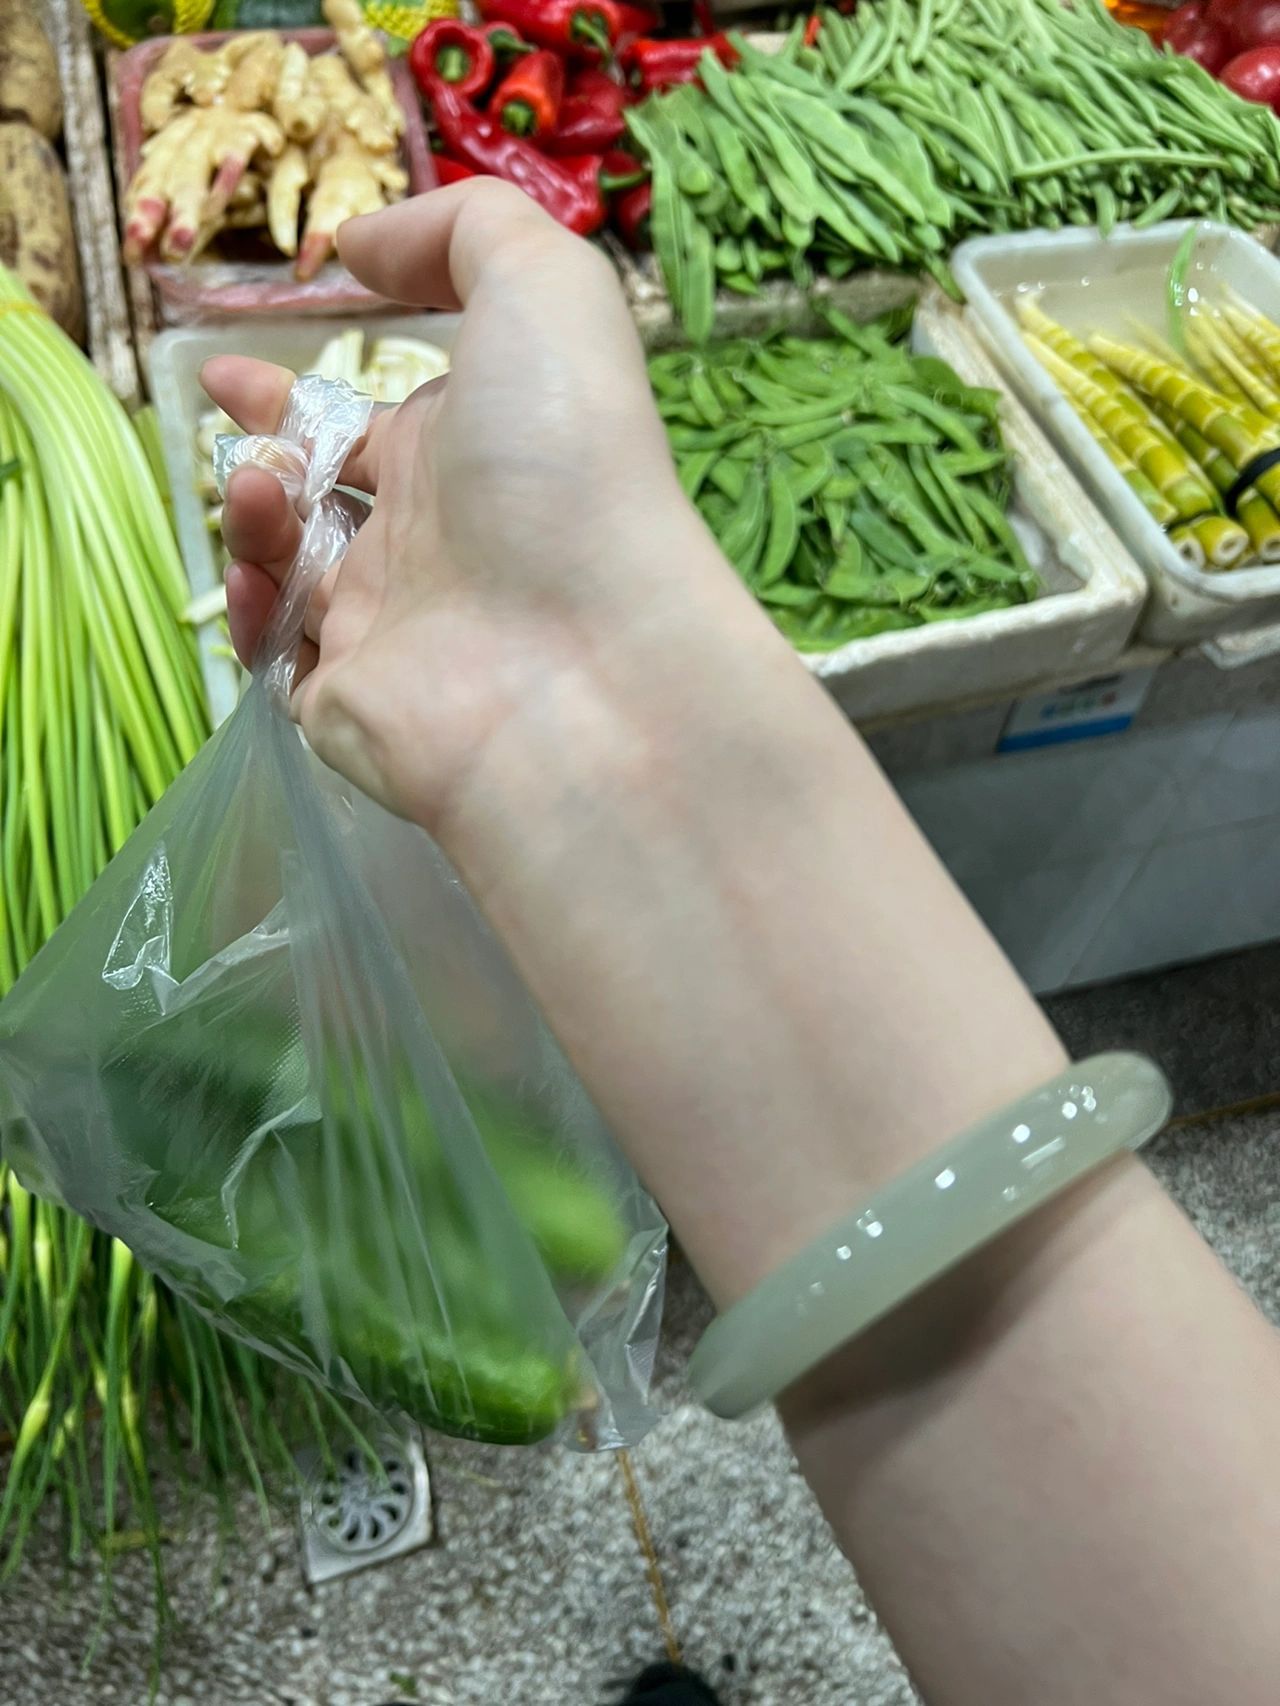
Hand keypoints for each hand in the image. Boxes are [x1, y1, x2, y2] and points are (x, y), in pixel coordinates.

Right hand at [204, 179, 751, 835]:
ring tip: (266, 488)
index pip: (375, 428)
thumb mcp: (545, 288)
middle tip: (224, 416)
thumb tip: (363, 246)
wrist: (586, 658)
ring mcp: (393, 628)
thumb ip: (462, 231)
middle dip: (263, 451)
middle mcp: (436, 542)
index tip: (229, 369)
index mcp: (474, 453)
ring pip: (290, 569)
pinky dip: (251, 612)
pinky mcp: (353, 706)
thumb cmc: (567, 458)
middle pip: (324, 498)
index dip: (301, 396)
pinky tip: (262, 574)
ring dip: (255, 512)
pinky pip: (277, 658)